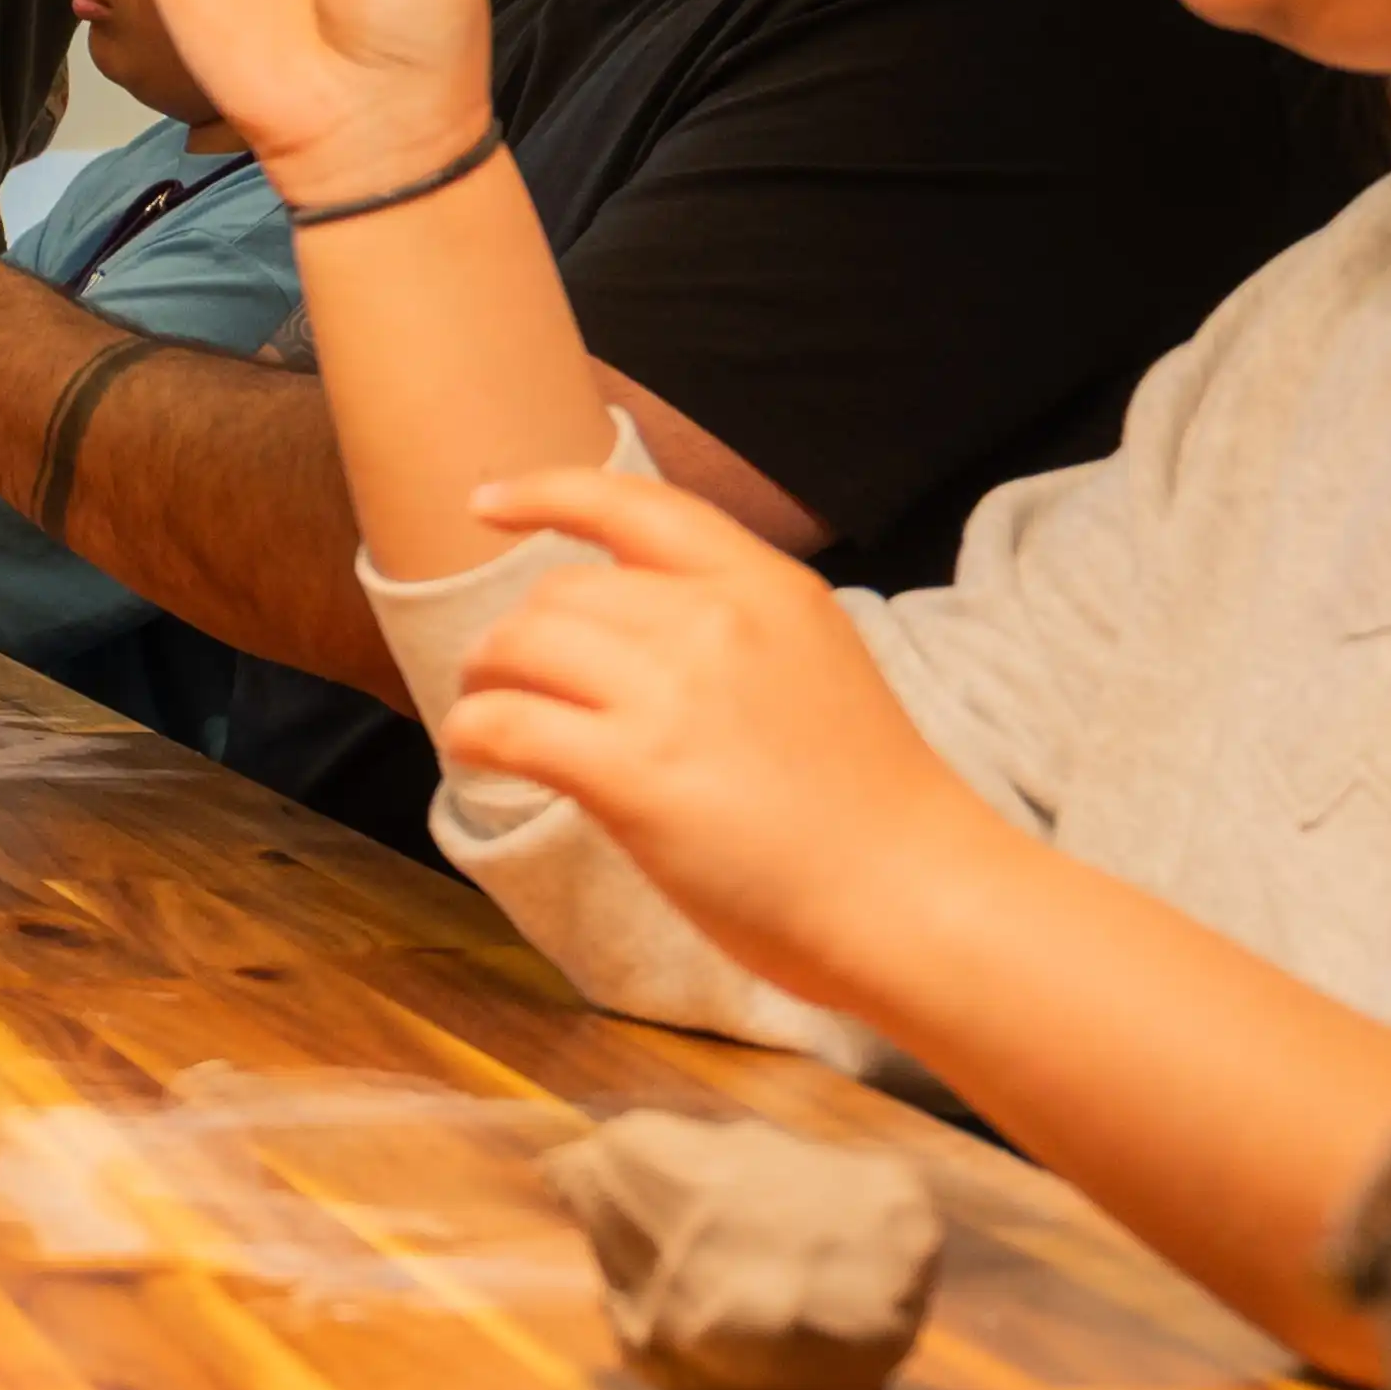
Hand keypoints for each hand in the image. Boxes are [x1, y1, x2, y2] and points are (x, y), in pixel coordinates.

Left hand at [435, 465, 1016, 1003]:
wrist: (917, 896)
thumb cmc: (870, 807)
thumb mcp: (814, 665)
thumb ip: (729, 633)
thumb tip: (623, 637)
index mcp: (769, 586)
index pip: (638, 505)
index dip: (549, 493)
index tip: (488, 502)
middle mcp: (716, 620)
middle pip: (560, 592)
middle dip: (517, 635)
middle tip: (505, 681)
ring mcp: (672, 694)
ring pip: (519, 647)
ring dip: (485, 680)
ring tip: (488, 715)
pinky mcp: (632, 772)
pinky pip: (505, 724)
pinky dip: (473, 733)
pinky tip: (478, 756)